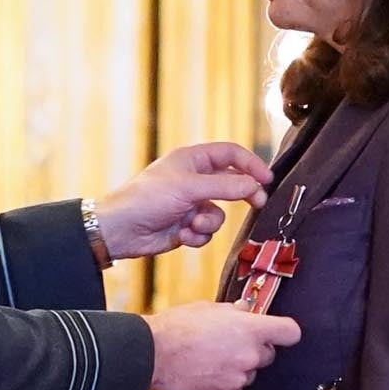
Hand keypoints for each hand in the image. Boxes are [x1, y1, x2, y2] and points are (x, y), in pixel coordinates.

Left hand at [96, 141, 273, 260]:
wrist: (121, 230)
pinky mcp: (187, 226)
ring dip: (208, 222)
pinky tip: (181, 234)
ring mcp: (191, 204)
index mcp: (192, 160)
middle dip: (241, 196)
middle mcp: (194, 179)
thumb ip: (225, 186)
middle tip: (257, 204)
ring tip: (192, 223)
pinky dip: (197, 235)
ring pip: (219, 213)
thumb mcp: (189, 187)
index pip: (230, 155)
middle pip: (231, 184)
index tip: (266, 179)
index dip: (251, 164)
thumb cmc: (147, 198)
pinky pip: (206, 231)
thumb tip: (255, 186)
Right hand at [148, 302, 300, 389]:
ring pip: (249, 374)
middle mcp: (250, 355)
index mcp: (251, 329)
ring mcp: (238, 379)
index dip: (285, 332)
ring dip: (237, 369)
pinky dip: (225, 386)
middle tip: (230, 344)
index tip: (278, 333)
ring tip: (211, 359)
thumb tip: (245, 311)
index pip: (291, 332)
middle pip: (268, 356)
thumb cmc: (176, 327)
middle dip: (254, 350)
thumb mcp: (208, 308)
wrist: (152, 355)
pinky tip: (207, 374)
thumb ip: (233, 311)